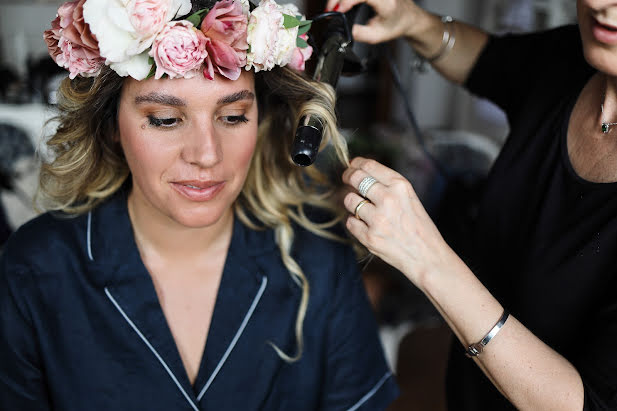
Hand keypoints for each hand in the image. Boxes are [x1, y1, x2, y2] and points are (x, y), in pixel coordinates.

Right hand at [325, 0, 422, 43]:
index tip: (336, 11)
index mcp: (385, 3)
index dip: (347, 2)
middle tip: (330, 11)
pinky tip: (340, 3)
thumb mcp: (376, 36)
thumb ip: (358, 34)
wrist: (407, 16)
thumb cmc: (395, 25)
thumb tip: (342, 30)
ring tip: (333, 8)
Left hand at [342, 157, 456, 287]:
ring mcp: (377, 219)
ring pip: (349, 200)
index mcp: (400, 186)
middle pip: (355, 178)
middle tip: (347, 180)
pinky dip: (355, 222)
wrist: (427, 256)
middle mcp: (388, 199)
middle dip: (348, 177)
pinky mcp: (369, 237)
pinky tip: (366, 225)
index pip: (369, 166)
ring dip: (352, 203)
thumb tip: (361, 173)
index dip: (356, 164)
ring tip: (362, 208)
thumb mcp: (409, 198)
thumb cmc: (419, 227)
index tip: (352, 165)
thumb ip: (388, 185)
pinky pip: (350, 221)